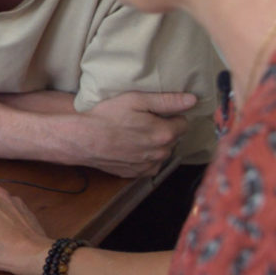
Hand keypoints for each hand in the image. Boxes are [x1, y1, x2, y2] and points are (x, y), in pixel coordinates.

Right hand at [77, 91, 195, 176]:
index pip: (183, 123)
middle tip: (141, 121)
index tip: (154, 112)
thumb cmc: (107, 117)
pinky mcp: (136, 174)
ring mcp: (149, 166)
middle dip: (163, 129)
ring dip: (154, 144)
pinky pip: (149, 164)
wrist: (83, 139)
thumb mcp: (135, 100)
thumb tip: (192, 100)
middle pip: (173, 138)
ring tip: (134, 134)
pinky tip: (130, 147)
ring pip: (161, 152)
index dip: (170, 115)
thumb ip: (166, 100)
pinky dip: (144, 157)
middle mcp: (161, 153)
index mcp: (164, 134)